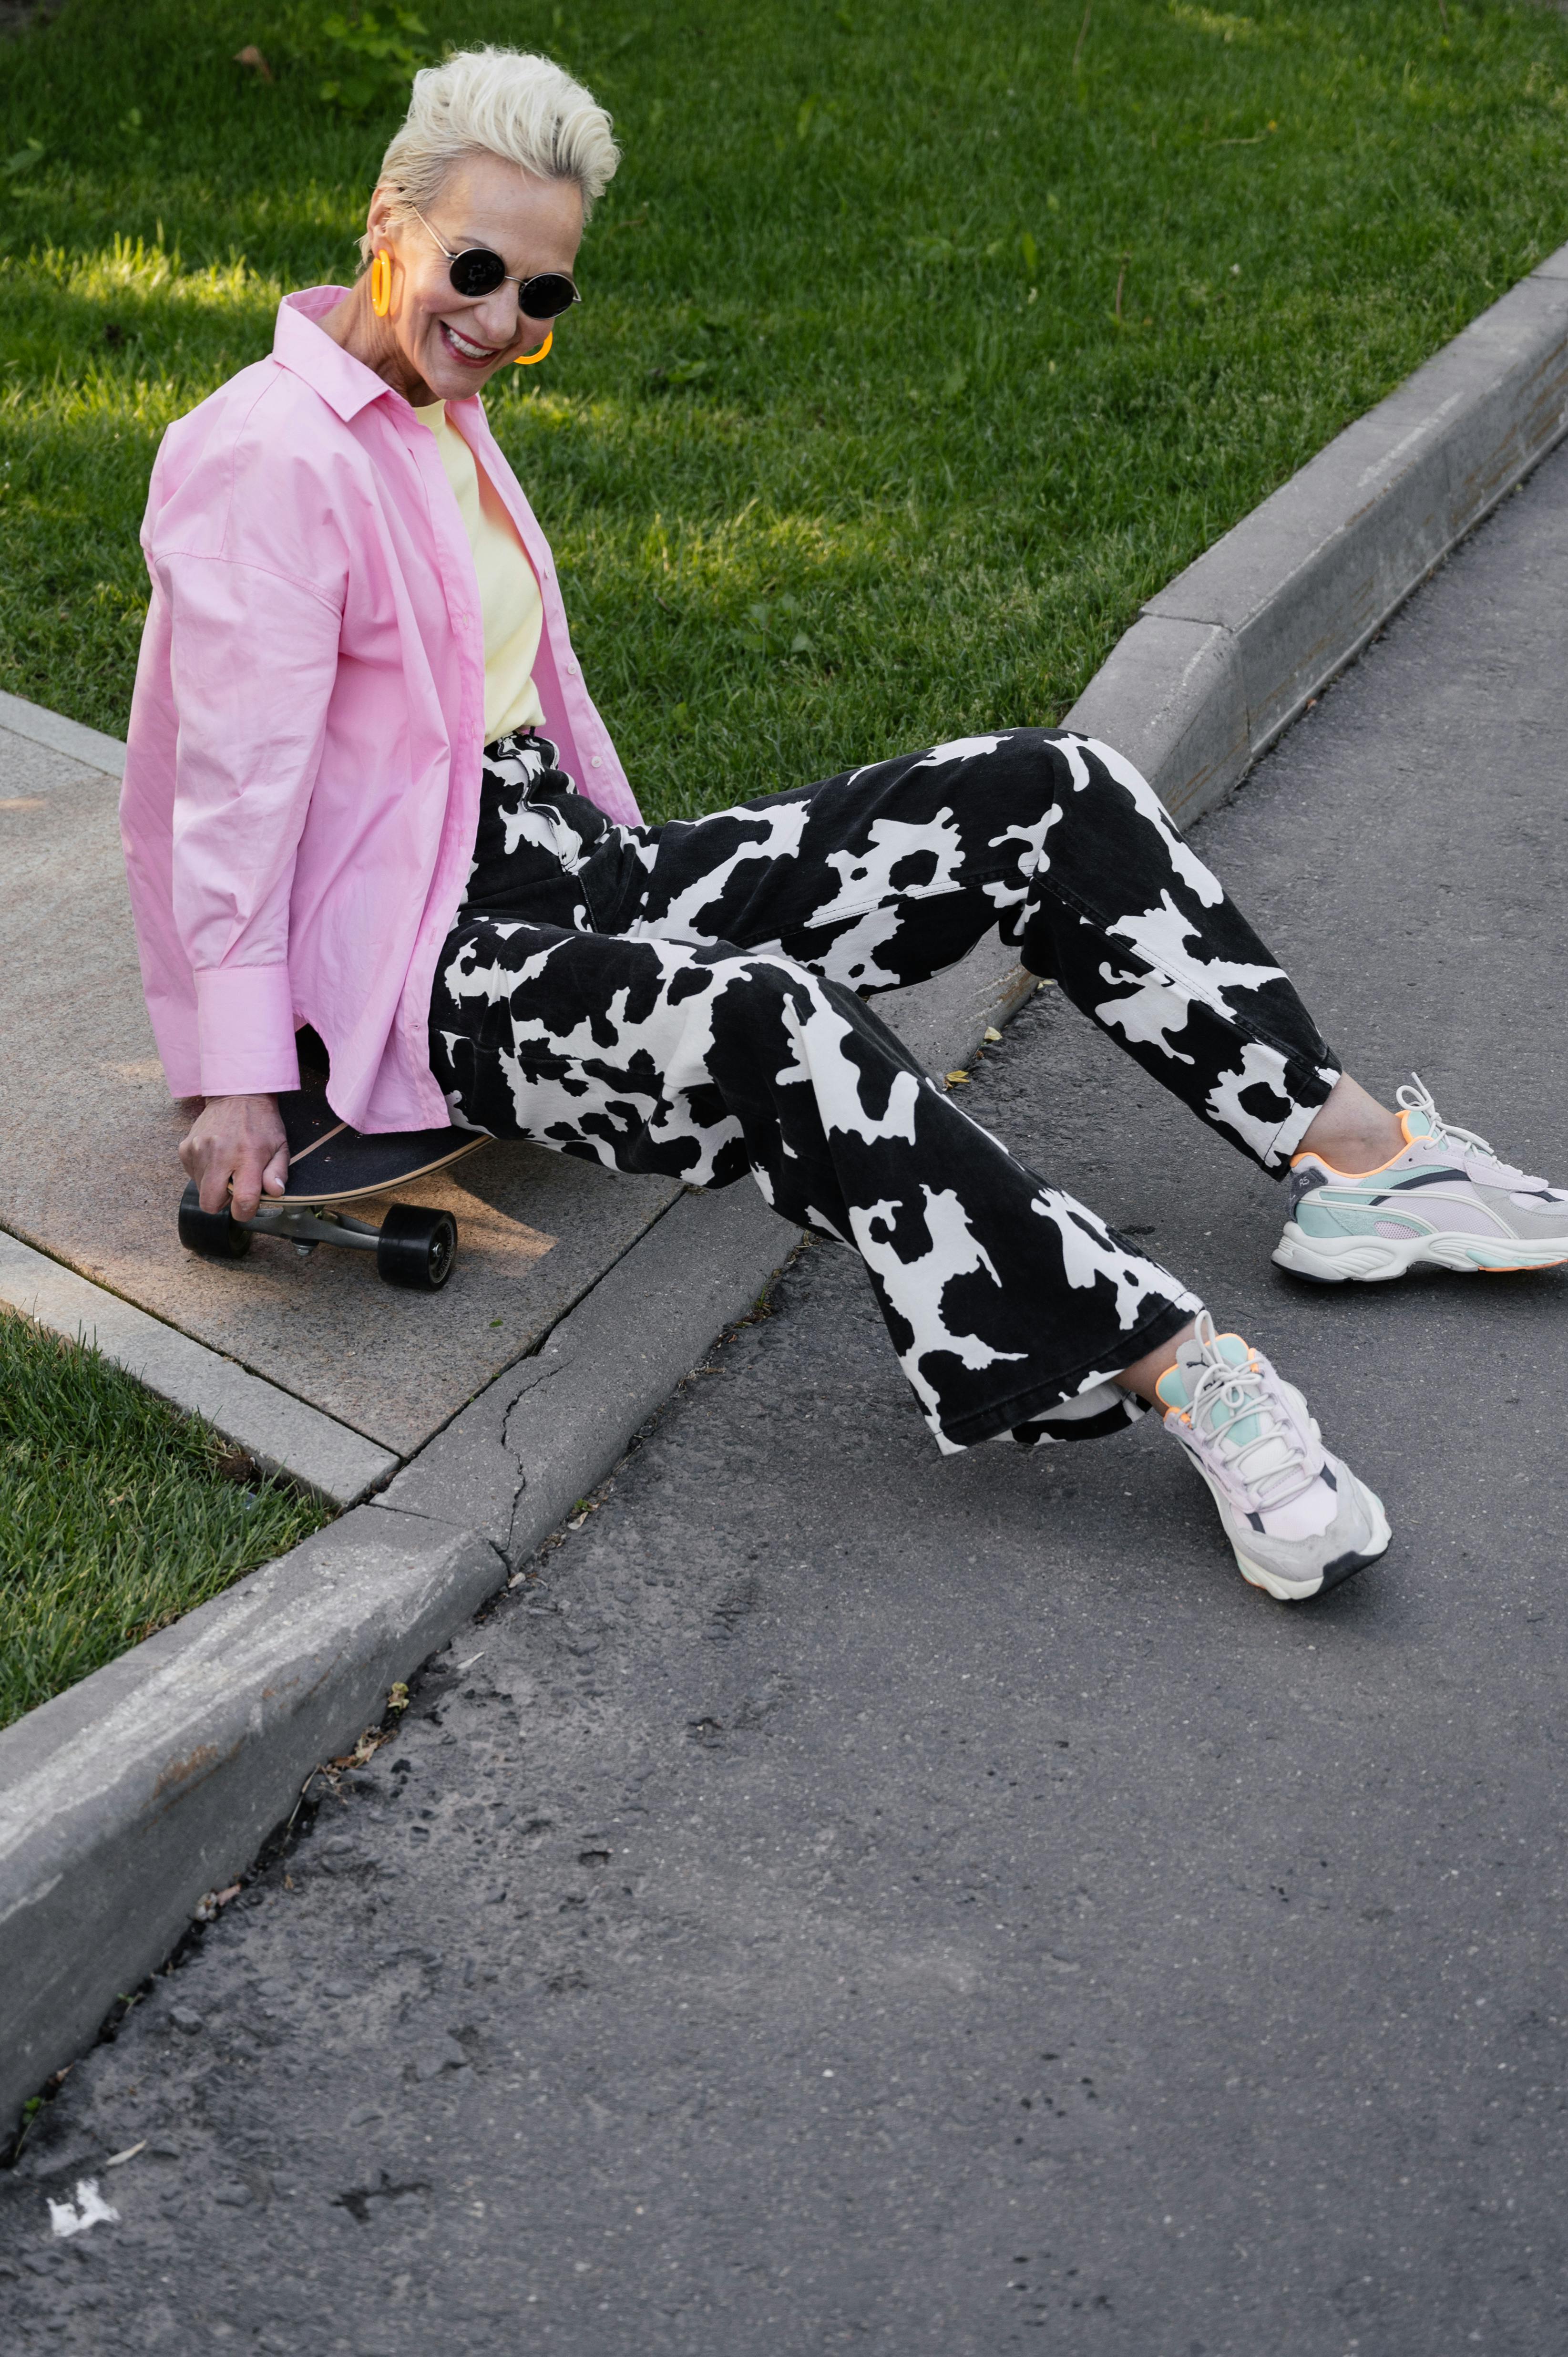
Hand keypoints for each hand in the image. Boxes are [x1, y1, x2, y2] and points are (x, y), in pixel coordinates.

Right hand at [179, 1094, 288, 1222]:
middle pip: (210, 1203)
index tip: (248, 1207)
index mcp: (247, 1156)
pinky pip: (192, 1175)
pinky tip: (216, 1158)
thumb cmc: (261, 1123)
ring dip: (214, 1186)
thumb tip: (274, 1193)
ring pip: (200, 1191)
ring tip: (227, 1167)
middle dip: (223, 1203)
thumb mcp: (280, 1146)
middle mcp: (219, 1155)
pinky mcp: (186, 1148)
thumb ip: (278, 1172)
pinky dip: (204, 1174)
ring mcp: (199, 1151)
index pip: (242, 1200)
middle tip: (235, 1187)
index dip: (245, 1212)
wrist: (236, 1094)